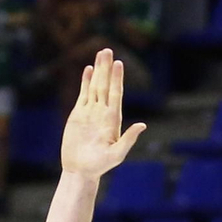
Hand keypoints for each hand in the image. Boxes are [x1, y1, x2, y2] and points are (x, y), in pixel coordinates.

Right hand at [60, 46, 145, 177]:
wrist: (81, 170)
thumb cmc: (100, 166)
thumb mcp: (117, 154)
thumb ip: (129, 139)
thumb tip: (142, 125)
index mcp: (113, 119)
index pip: (116, 94)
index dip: (117, 79)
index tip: (118, 64)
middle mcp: (103, 112)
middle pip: (106, 85)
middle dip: (107, 68)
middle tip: (108, 50)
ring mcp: (91, 112)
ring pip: (95, 86)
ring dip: (98, 70)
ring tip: (101, 54)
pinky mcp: (79, 114)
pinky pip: (84, 94)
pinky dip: (86, 81)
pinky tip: (88, 69)